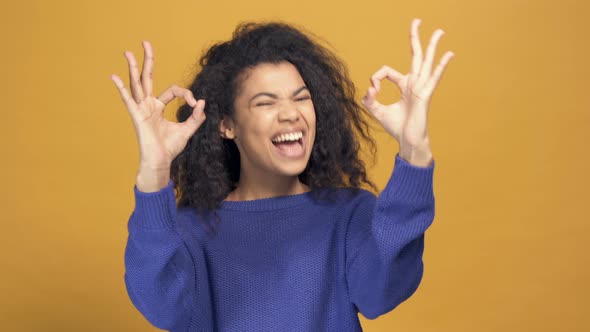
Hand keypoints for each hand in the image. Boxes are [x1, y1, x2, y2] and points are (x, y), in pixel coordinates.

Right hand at [110, 41, 205, 170]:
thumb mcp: (188, 130)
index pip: (174, 90)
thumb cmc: (171, 148)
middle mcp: (148, 105)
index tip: (194, 103)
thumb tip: (202, 101)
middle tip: (145, 42)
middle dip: (147, 60)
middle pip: (148, 78)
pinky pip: (128, 100)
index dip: (186, 93)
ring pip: (137, 84)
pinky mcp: (137, 115)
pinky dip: (121, 88)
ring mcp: (141, 109)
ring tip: (128, 52)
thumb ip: (196, 116)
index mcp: (159, 107)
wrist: (161, 161)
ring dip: (132, 68)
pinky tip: (114, 77)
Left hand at [362, 18, 453, 165]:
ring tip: (439, 31)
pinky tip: (450, 54)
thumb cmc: (396, 127)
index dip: (376, 78)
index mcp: (404, 85)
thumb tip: (368, 89)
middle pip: (415, 55)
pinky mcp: (426, 94)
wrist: (407, 140)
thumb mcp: (377, 111)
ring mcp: (421, 87)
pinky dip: (441, 65)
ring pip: (427, 61)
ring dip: (433, 45)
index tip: (373, 91)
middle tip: (417, 20)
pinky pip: (434, 76)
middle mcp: (414, 83)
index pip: (387, 71)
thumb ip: (369, 100)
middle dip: (415, 38)